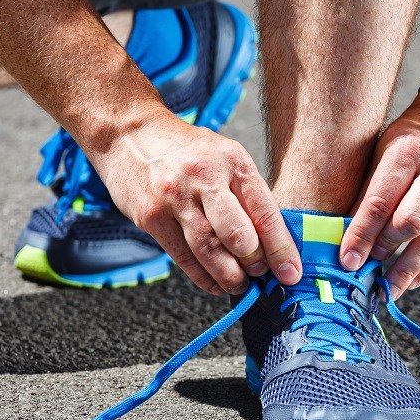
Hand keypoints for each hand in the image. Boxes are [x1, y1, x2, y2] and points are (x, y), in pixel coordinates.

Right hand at [98, 110, 300, 294]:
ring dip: (230, 277)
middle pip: (238, 236)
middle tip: (261, 274)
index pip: (265, 213)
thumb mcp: (226, 158)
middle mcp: (205, 178)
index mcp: (234, 162)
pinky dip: (203, 277)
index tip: (290, 273)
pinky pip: (183, 257)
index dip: (281, 249)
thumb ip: (248, 195)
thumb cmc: (189, 151)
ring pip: (210, 251)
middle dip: (255, 264)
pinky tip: (216, 285)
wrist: (129, 134)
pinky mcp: (151, 217)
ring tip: (241, 285)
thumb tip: (273, 243)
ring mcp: (175, 198)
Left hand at [341, 90, 419, 299]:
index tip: (347, 262)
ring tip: (387, 290)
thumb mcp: (384, 150)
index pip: (380, 201)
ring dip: (407, 270)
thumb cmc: (412, 138)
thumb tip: (347, 238)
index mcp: (408, 150)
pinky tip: (412, 280)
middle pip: (410, 223)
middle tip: (366, 272)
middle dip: (385, 251)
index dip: (361, 236)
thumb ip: (368, 191)